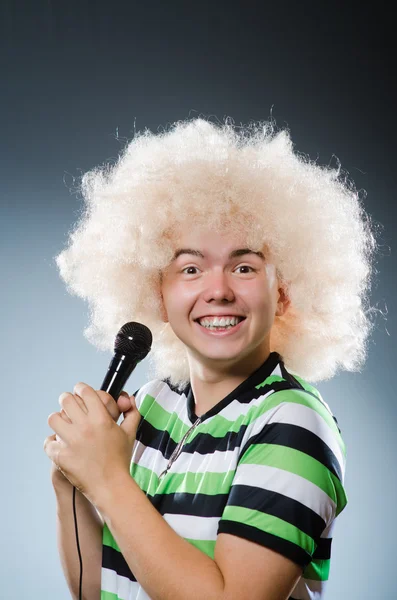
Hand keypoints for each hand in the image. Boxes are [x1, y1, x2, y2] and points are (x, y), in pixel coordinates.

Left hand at [44, 383, 139, 504]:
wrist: (111, 486)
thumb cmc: (121, 459)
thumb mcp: (130, 433)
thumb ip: (131, 412)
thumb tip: (129, 399)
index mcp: (101, 419)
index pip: (84, 391)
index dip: (81, 388)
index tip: (80, 392)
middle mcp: (85, 427)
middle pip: (66, 399)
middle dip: (67, 400)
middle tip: (70, 405)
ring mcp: (71, 442)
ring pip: (54, 418)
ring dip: (59, 419)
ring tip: (64, 425)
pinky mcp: (61, 456)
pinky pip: (48, 441)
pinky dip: (53, 443)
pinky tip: (60, 445)